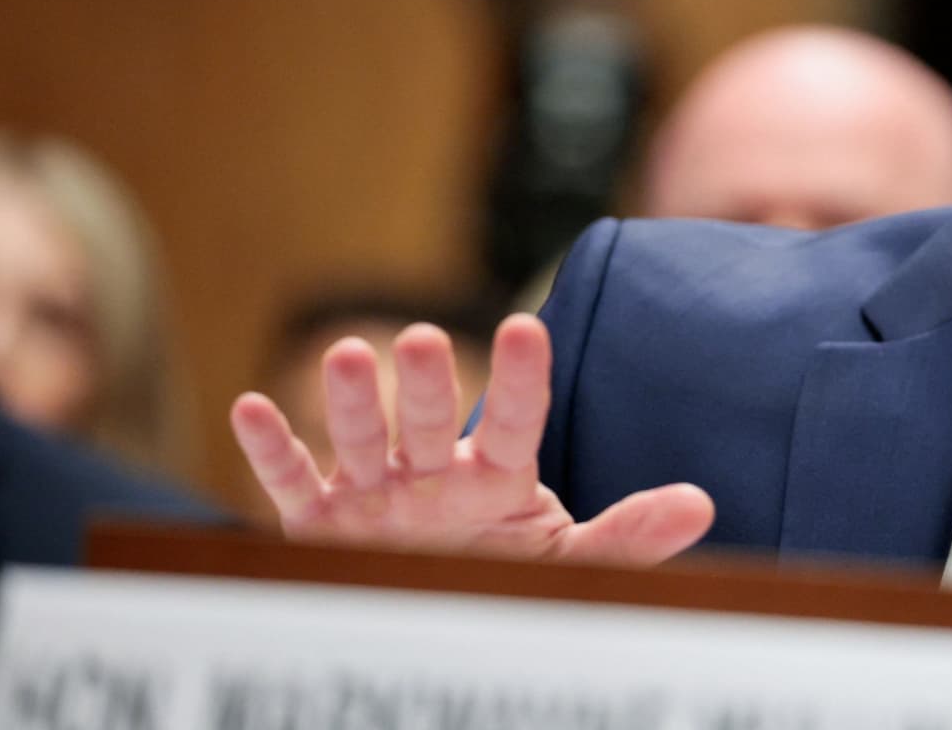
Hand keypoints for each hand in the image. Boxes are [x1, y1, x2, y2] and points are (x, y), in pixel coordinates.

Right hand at [230, 312, 713, 565]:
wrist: (443, 622)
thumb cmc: (508, 578)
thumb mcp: (572, 564)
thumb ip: (630, 535)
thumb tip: (701, 504)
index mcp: (500, 476)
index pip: (517, 419)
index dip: (520, 378)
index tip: (525, 329)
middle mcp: (434, 472)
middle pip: (433, 422)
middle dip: (427, 385)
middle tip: (423, 337)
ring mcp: (375, 492)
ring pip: (362, 440)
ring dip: (351, 402)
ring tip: (347, 354)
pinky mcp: (320, 522)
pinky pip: (292, 483)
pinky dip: (270, 449)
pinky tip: (250, 407)